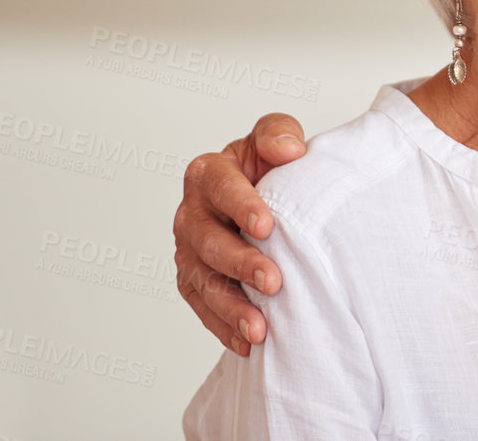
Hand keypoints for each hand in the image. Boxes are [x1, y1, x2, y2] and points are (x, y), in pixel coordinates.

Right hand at [173, 113, 306, 355]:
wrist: (268, 198)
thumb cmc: (269, 168)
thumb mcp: (275, 138)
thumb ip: (278, 133)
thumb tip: (289, 150)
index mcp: (208, 173)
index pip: (219, 186)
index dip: (242, 205)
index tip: (268, 226)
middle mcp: (192, 213)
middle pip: (208, 241)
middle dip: (240, 263)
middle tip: (274, 281)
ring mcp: (189, 251)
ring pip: (203, 281)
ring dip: (231, 307)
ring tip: (260, 328)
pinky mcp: (193, 280)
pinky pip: (203, 308)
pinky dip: (224, 327)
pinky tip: (247, 343)